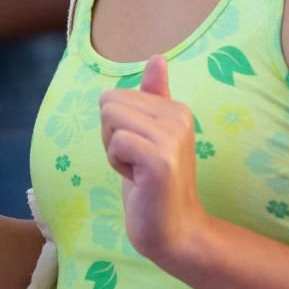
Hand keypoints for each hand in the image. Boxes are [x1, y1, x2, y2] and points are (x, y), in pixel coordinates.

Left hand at [97, 55, 213, 266]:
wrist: (173, 231)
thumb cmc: (153, 185)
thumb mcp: (151, 135)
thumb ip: (153, 96)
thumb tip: (157, 57)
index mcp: (176, 107)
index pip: (114, 96)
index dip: (115, 128)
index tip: (138, 152)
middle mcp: (179, 116)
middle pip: (109, 104)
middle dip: (110, 136)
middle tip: (135, 163)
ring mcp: (172, 137)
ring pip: (110, 120)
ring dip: (113, 151)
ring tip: (137, 170)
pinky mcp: (160, 160)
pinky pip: (116, 142)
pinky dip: (117, 164)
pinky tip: (137, 180)